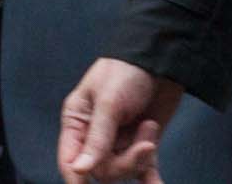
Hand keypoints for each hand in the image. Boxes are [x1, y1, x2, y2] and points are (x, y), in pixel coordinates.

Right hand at [57, 58, 183, 182]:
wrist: (162, 60)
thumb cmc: (126, 72)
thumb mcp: (108, 103)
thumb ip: (96, 138)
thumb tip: (80, 170)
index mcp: (77, 120)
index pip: (69, 158)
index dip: (76, 176)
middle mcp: (95, 135)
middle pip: (101, 169)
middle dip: (125, 162)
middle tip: (144, 144)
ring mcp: (120, 141)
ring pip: (124, 170)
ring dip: (141, 156)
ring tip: (150, 127)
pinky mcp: (142, 143)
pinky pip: (144, 170)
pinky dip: (151, 179)